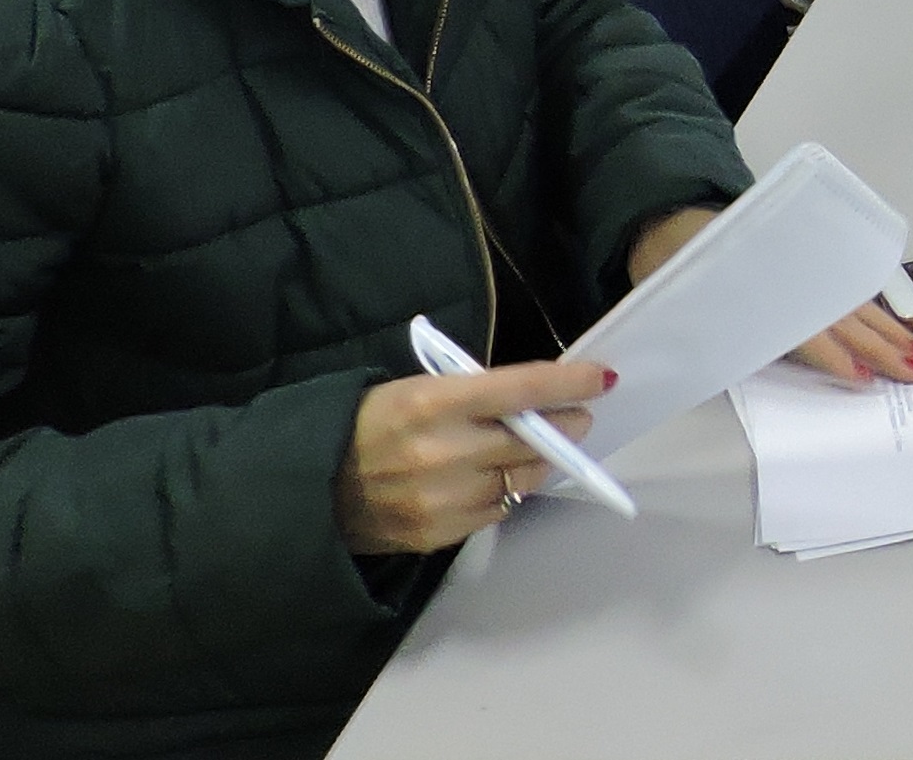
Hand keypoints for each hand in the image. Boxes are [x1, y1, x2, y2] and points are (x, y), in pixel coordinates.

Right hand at [334, 356, 611, 554]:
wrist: (308, 489)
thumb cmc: (367, 425)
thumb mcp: (415, 389)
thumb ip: (475, 394)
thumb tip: (538, 398)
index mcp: (433, 403)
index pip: (520, 389)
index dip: (568, 384)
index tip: (603, 379)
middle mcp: (442, 452)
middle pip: (533, 441)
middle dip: (564, 426)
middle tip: (576, 418)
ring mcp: (441, 498)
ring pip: (521, 478)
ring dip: (536, 462)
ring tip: (531, 449)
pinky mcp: (439, 534)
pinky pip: (497, 510)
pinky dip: (503, 492)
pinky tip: (489, 479)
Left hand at [627, 208, 912, 388]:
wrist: (672, 218)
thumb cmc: (673, 265)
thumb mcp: (678, 300)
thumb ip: (712, 332)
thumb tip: (737, 365)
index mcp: (762, 290)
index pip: (806, 331)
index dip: (834, 356)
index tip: (863, 378)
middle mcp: (793, 280)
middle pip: (845, 319)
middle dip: (884, 346)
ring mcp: (805, 272)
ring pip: (855, 306)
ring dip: (890, 332)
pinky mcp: (807, 267)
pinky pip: (848, 294)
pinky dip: (874, 313)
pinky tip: (892, 327)